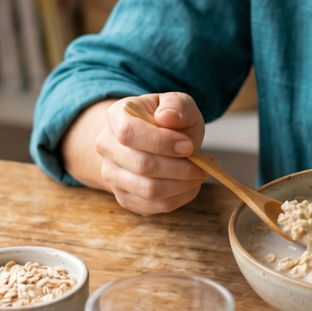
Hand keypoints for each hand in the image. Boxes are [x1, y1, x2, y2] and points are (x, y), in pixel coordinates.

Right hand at [62, 93, 212, 214]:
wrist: (155, 140)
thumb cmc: (168, 121)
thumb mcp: (178, 103)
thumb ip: (176, 105)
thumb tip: (167, 116)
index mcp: (117, 116)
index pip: (129, 133)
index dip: (161, 142)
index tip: (189, 146)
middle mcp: (107, 146)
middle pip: (141, 165)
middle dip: (180, 168)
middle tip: (205, 165)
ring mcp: (112, 174)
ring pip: (148, 190)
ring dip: (182, 185)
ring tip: (201, 174)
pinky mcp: (123, 197)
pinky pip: (151, 207)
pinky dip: (178, 199)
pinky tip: (191, 186)